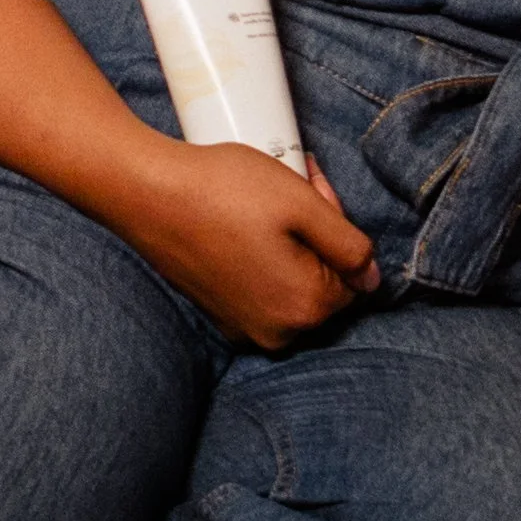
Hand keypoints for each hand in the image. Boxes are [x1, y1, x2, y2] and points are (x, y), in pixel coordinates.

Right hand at [118, 139, 380, 351]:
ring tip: (266, 203)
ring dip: (288, 247)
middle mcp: (276, 331)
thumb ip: (349, 245)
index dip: (337, 228)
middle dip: (314, 237)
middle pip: (322, 283)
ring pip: (290, 285)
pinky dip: (259, 260)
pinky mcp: (219, 313)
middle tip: (292, 189)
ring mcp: (243, 327)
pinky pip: (259, 289)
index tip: (311, 193)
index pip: (353, 275)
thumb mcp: (302, 205)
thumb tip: (372, 278)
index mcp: (304, 308)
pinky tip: (240, 225)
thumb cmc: (225, 191)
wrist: (148, 194)